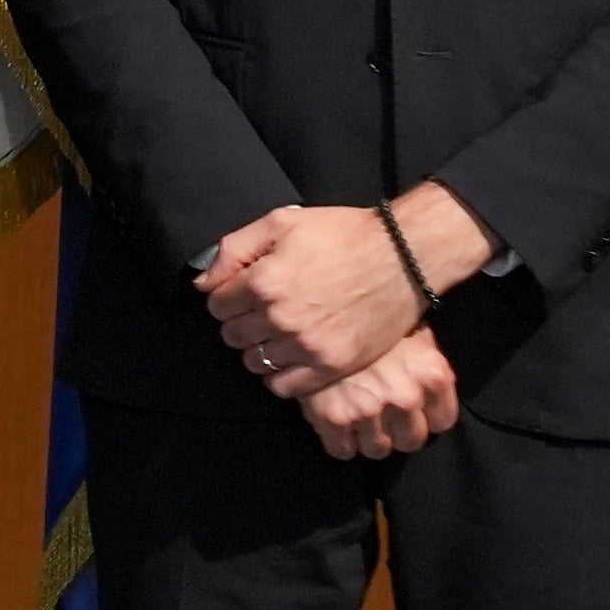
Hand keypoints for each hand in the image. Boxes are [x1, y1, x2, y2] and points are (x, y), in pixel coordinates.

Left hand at [201, 186, 495, 398]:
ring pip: (254, 363)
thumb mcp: (283, 222)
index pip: (216, 306)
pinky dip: (281, 376)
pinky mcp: (332, 366)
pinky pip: (284, 387)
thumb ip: (234, 249)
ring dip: (260, 349)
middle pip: (232, 336)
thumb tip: (203, 282)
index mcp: (264, 282)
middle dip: (242, 323)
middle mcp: (280, 318)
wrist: (405, 256)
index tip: (245, 293)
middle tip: (264, 311)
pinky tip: (292, 356)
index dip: (228, 298)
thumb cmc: (344, 234)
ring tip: (280, 333)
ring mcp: (307, 346)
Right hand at [299, 328, 461, 460]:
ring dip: (370, 440)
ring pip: (378, 450)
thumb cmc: (373, 316)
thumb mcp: (412, 331)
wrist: (323, 308)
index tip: (415, 415)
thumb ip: (424, 364)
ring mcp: (369, 409)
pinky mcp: (333, 417)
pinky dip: (340, 444)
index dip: (427, 419)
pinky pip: (342, 451)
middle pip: (411, 441)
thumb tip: (427, 387)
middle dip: (399, 433)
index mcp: (432, 375)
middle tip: (385, 420)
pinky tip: (338, 427)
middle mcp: (406, 397)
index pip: (442, 423)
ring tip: (360, 423)